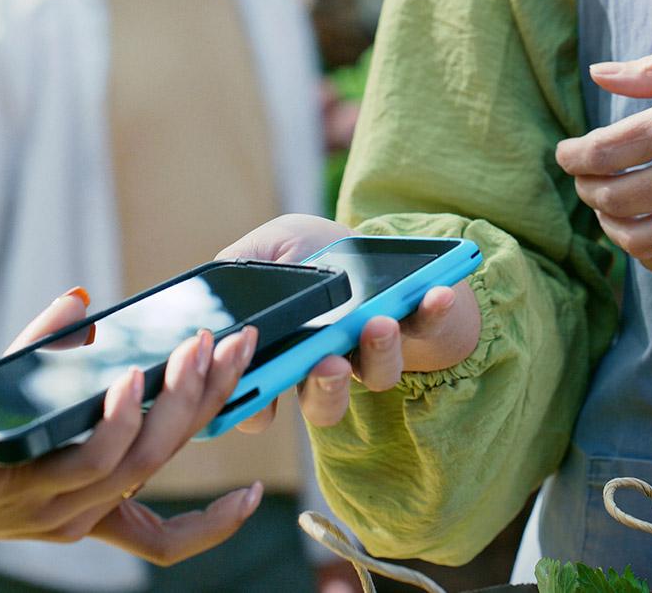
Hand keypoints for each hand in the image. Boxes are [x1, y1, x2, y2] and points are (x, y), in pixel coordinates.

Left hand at [0, 290, 262, 565]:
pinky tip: (131, 377)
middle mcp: (78, 519)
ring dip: (179, 401)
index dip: (213, 525)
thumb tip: (82, 303)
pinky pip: (92, 460)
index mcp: (83, 511)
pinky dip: (120, 419)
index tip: (253, 494)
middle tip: (239, 345)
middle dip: (213, 403)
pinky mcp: (24, 492)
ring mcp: (54, 510)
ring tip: (198, 348)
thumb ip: (50, 358)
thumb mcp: (13, 404)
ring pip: (143, 460)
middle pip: (168, 465)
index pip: (162, 540)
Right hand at [216, 215, 479, 430]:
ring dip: (378, 352)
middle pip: (321, 402)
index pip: (261, 399)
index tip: (258, 395)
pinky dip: (432, 313)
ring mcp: (375, 354)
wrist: (380, 245)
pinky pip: (430, 331)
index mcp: (286, 351)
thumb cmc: (317, 250)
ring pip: (375, 376)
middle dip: (323, 387)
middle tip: (326, 364)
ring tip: (378, 322)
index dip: (254, 405)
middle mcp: (330, 364)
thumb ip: (241, 268)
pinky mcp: (421, 333)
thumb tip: (216, 301)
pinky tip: (435, 294)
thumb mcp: (272, 245)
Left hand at [555, 42, 651, 279]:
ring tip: (610, 208)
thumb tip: (600, 74)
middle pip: (610, 194)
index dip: (573, 155)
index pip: (602, 149)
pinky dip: (647, 254)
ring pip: (634, 236)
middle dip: (586, 187)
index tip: (568, 153)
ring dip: (610, 223)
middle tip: (586, 179)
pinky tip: (645, 237)